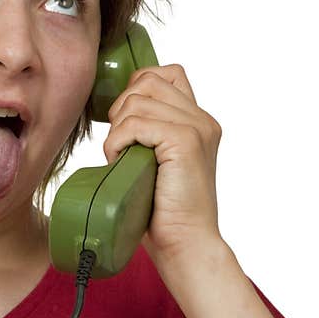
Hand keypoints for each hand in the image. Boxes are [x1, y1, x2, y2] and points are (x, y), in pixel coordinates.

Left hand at [104, 64, 223, 264]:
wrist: (184, 244)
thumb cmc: (163, 209)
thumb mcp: (156, 159)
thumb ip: (149, 131)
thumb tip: (116, 110)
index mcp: (198, 121)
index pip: (166, 73)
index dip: (138, 88)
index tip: (126, 123)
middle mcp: (202, 119)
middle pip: (147, 79)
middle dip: (122, 107)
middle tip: (121, 143)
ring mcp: (196, 128)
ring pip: (136, 100)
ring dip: (118, 129)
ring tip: (122, 157)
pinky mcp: (185, 141)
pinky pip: (135, 123)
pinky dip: (118, 142)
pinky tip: (122, 162)